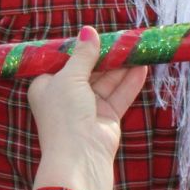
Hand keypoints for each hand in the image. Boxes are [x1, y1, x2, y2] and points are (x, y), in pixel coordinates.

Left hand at [27, 26, 145, 189]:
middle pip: (89, 69)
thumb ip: (82, 55)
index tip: (97, 33)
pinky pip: (119, 95)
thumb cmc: (65, 115)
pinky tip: (142, 66)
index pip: (64, 61)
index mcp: (47, 86)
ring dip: (121, 66)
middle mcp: (66, 96)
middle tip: (124, 37)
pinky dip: (130, 81)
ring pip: (107, 81)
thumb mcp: (70, 78)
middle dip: (106, 54)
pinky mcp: (106, 117)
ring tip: (137, 47)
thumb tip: (88, 31)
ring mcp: (87, 107)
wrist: (80, 158)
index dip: (80, 47)